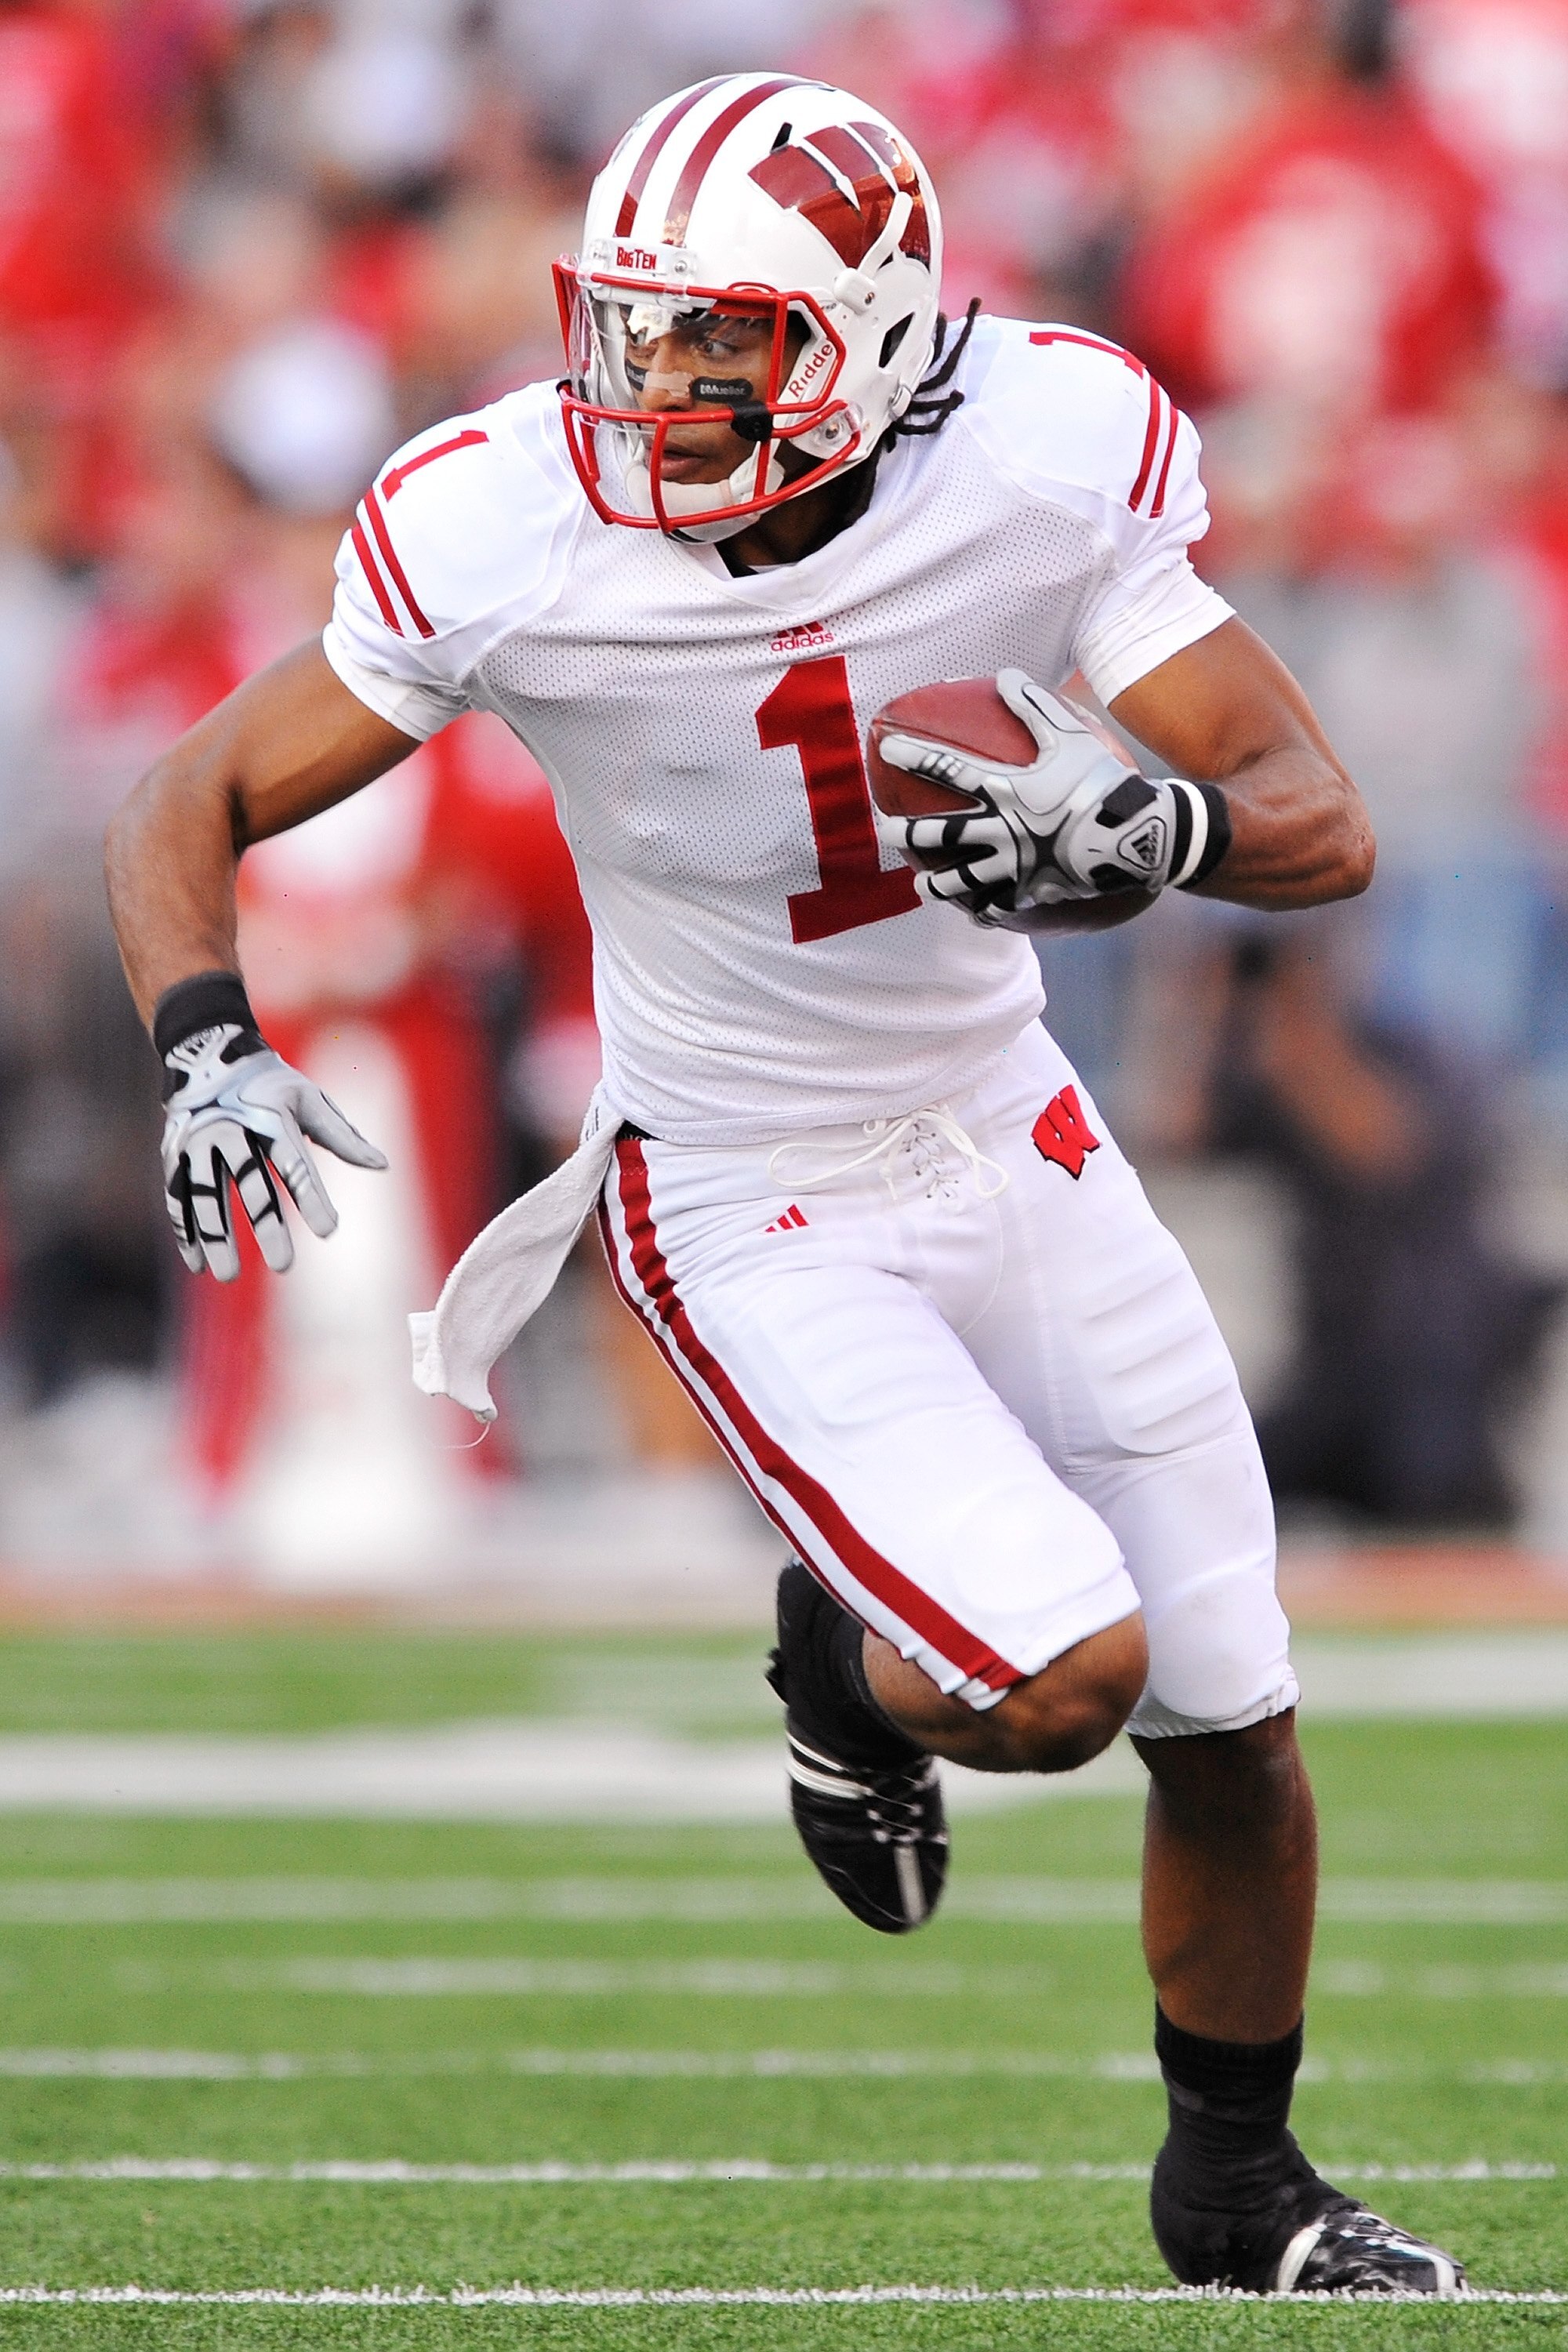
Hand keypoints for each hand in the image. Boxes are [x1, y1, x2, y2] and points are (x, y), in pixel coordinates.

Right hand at [161, 1025, 387, 1281]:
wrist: (208, 1052)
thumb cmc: (272, 1082)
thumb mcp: (310, 1099)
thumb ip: (342, 1136)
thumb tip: (382, 1165)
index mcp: (271, 1119)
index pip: (295, 1164)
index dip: (312, 1198)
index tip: (329, 1231)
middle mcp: (232, 1130)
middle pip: (249, 1183)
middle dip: (266, 1225)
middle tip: (284, 1265)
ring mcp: (198, 1142)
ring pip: (206, 1195)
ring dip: (216, 1236)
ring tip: (228, 1275)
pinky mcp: (175, 1153)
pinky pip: (177, 1196)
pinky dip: (185, 1230)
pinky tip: (196, 1264)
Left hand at [874, 670, 1218, 922]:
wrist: (1134, 836)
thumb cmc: (1101, 779)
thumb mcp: (1070, 734)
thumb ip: (1034, 704)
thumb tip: (1005, 674)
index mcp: (1004, 789)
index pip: (946, 768)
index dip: (913, 755)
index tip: (885, 747)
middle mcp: (999, 830)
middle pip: (937, 834)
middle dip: (903, 833)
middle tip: (882, 831)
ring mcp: (1012, 866)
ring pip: (960, 881)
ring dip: (934, 886)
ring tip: (920, 888)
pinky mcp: (1031, 893)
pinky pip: (1000, 907)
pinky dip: (985, 911)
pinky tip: (976, 915)